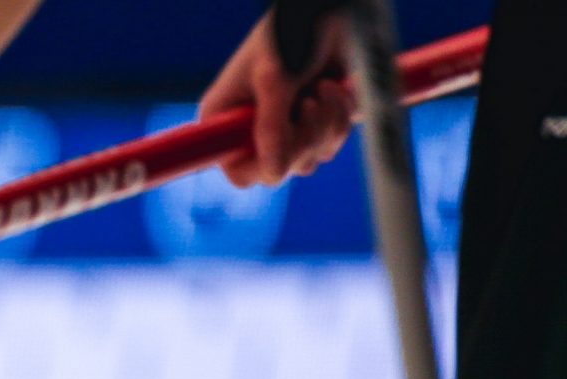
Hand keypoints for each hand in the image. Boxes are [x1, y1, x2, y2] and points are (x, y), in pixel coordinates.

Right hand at [197, 5, 357, 189]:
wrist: (329, 9)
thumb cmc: (292, 32)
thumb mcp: (275, 79)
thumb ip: (272, 128)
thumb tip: (274, 174)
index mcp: (225, 120)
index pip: (238, 170)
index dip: (261, 167)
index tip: (284, 146)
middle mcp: (252, 129)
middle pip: (278, 170)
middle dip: (303, 140)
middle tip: (309, 104)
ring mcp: (286, 127)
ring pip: (309, 159)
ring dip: (326, 126)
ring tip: (323, 87)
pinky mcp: (316, 121)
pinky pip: (332, 142)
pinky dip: (341, 116)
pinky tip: (335, 87)